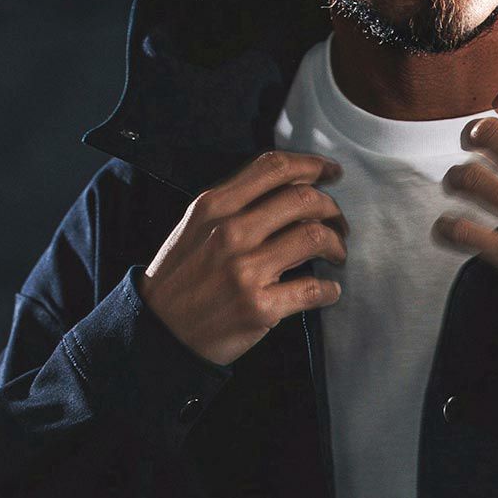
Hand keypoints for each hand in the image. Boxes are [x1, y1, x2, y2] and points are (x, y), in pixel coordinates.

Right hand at [141, 150, 348, 365]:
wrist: (158, 332)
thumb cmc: (180, 279)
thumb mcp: (195, 228)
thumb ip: (235, 206)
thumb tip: (288, 192)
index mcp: (214, 206)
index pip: (274, 168)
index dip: (312, 165)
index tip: (330, 172)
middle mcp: (230, 232)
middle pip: (303, 199)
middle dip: (332, 209)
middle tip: (338, 224)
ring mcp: (245, 270)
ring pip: (314, 238)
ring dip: (336, 245)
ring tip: (336, 255)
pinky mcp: (259, 307)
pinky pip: (313, 289)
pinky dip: (329, 290)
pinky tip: (329, 291)